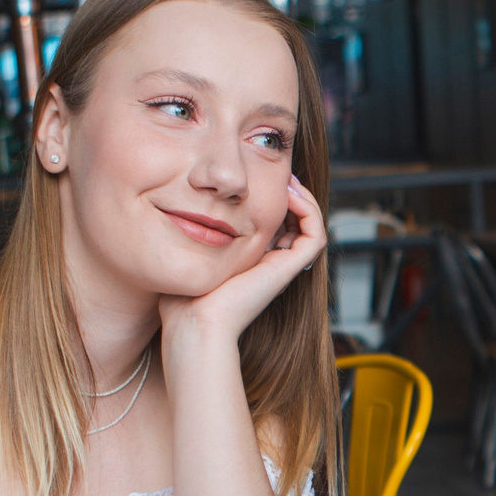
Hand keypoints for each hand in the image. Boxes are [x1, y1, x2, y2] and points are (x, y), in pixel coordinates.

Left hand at [158, 176, 326, 357]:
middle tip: (280, 174)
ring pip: (310, 226)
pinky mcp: (288, 268)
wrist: (195, 322)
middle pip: (294, 222)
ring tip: (287, 180)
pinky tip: (287, 194)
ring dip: (304, 198)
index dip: (272, 198)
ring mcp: (281, 267)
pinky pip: (315, 234)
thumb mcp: (185, 255)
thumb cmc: (182, 297)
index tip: (259, 179)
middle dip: (290, 194)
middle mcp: (270, 264)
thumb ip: (189, 235)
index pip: (273, 223)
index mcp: (249, 262)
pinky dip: (309, 211)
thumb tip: (181, 210)